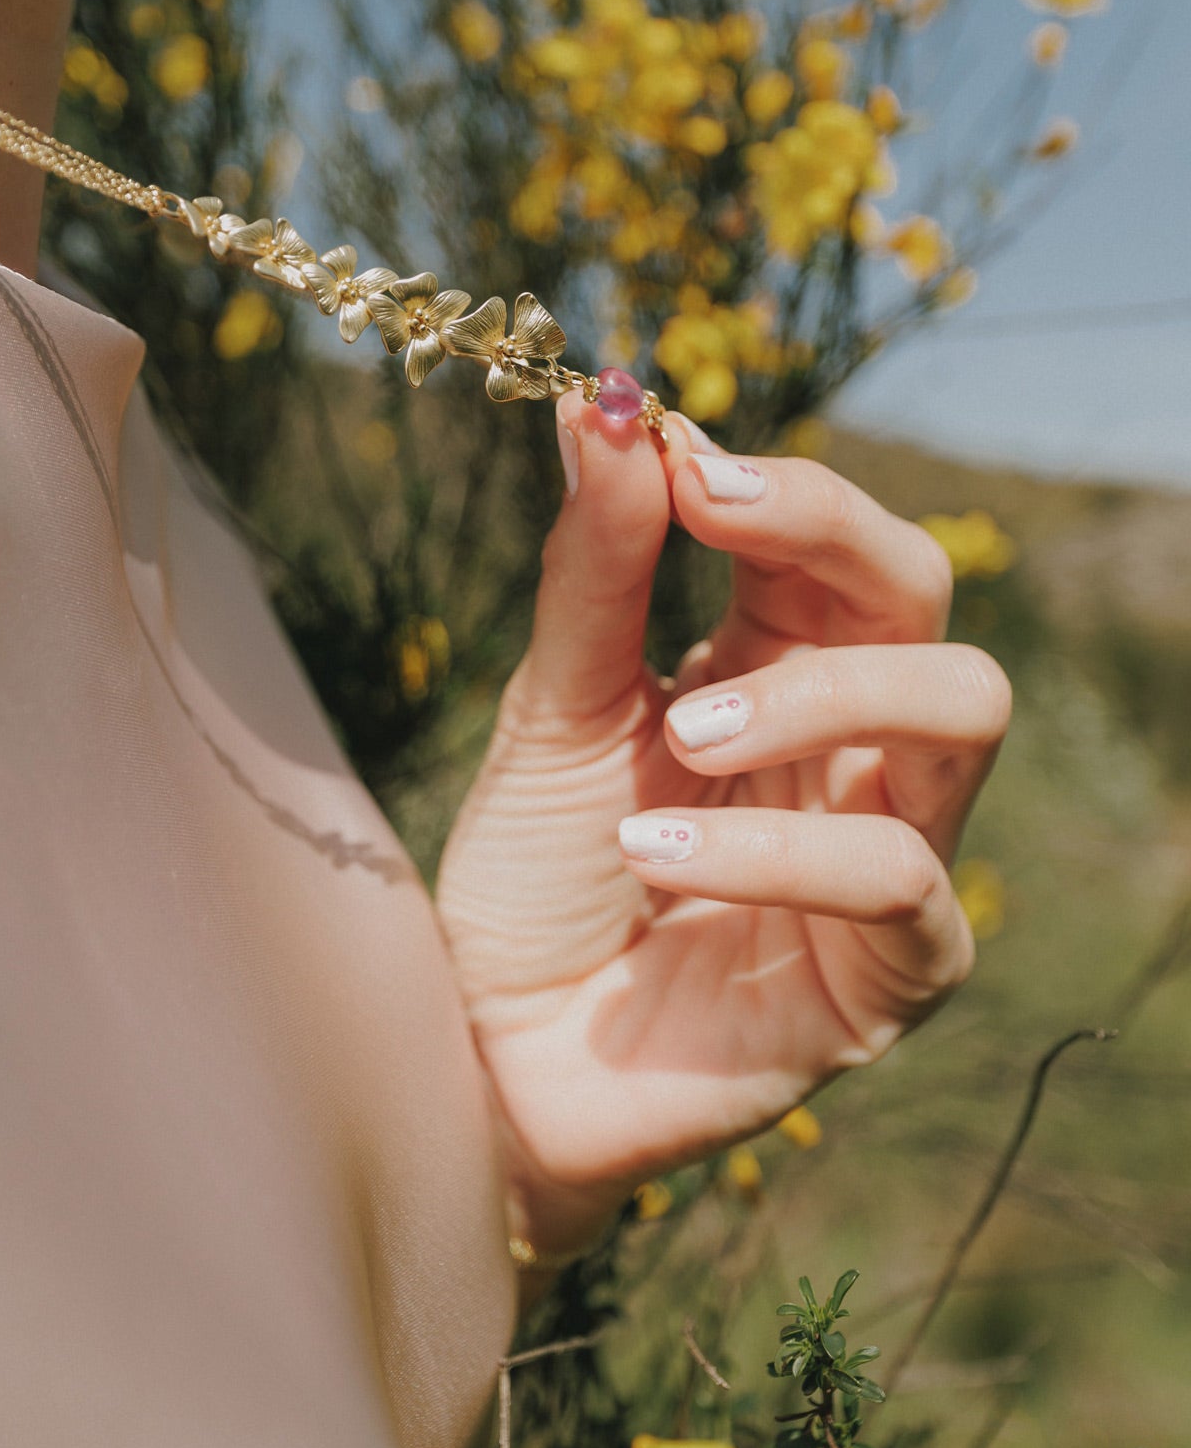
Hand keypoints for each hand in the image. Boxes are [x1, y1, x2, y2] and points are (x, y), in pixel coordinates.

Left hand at [436, 399, 1008, 1255]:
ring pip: (958, 711)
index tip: (680, 456)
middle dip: (825, 538)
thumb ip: (596, 568)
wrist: (490, 1048)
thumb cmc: (529, 875)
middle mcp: (851, 750)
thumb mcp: (553, 708)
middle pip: (928, 595)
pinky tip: (659, 852)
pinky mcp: (891, 975)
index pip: (840, 540)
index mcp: (777, 670)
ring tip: (679, 739)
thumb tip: (606, 399)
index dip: (781, 483)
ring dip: (816, 694)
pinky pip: (901, 876)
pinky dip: (781, 847)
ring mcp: (886, 856)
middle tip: (706, 523)